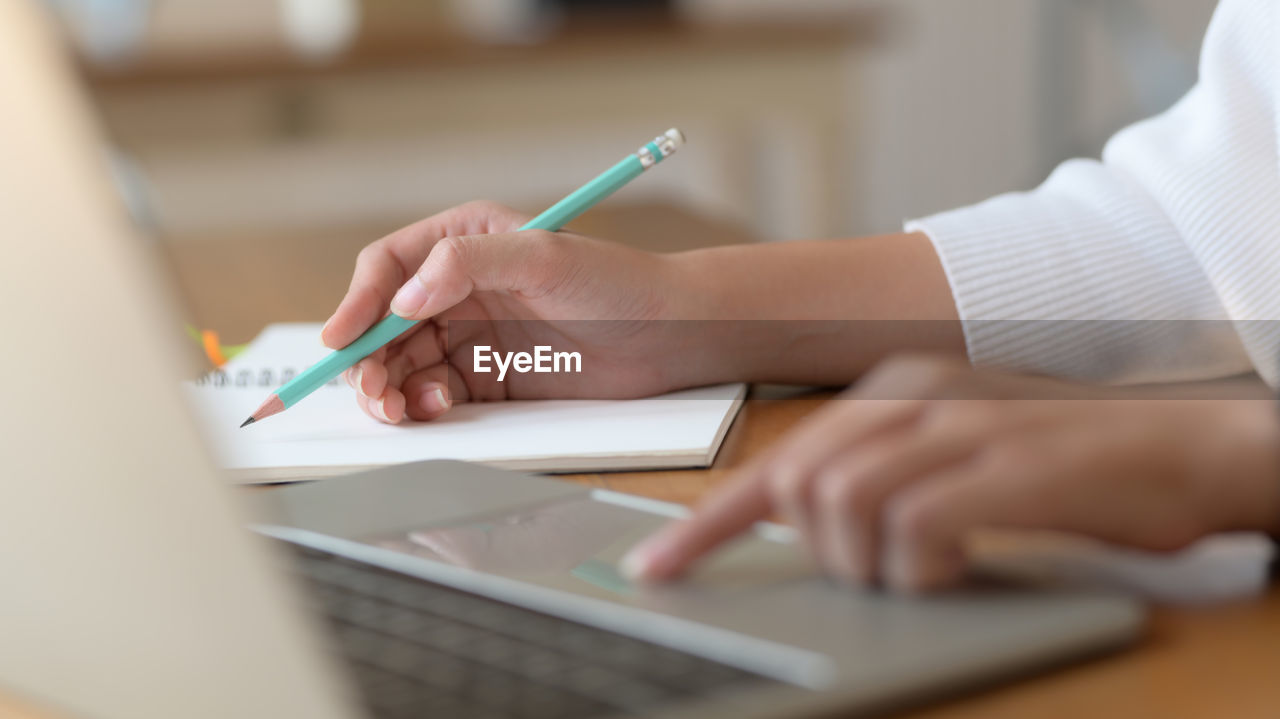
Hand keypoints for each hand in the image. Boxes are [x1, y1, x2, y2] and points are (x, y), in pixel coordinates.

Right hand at [321, 201, 715, 422]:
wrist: (670, 336)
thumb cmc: (616, 283)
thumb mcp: (545, 255)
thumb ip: (469, 262)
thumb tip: (403, 298)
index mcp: (464, 238)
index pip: (388, 267)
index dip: (356, 303)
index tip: (340, 340)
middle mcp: (459, 285)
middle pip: (383, 323)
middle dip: (365, 358)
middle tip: (370, 392)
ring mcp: (471, 334)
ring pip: (401, 363)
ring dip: (387, 387)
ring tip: (399, 409)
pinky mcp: (488, 378)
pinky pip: (432, 393)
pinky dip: (420, 406)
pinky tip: (434, 409)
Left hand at [622, 355, 1279, 591]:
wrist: (1186, 445)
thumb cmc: (1064, 463)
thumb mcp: (952, 455)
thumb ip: (878, 473)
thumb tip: (808, 519)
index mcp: (891, 389)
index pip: (775, 463)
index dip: (706, 525)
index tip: (657, 569)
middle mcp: (916, 395)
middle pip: (799, 485)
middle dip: (819, 550)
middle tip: (881, 569)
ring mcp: (964, 424)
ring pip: (845, 503)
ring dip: (871, 562)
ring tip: (930, 568)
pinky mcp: (1011, 464)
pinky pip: (916, 524)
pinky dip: (921, 564)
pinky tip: (957, 565)